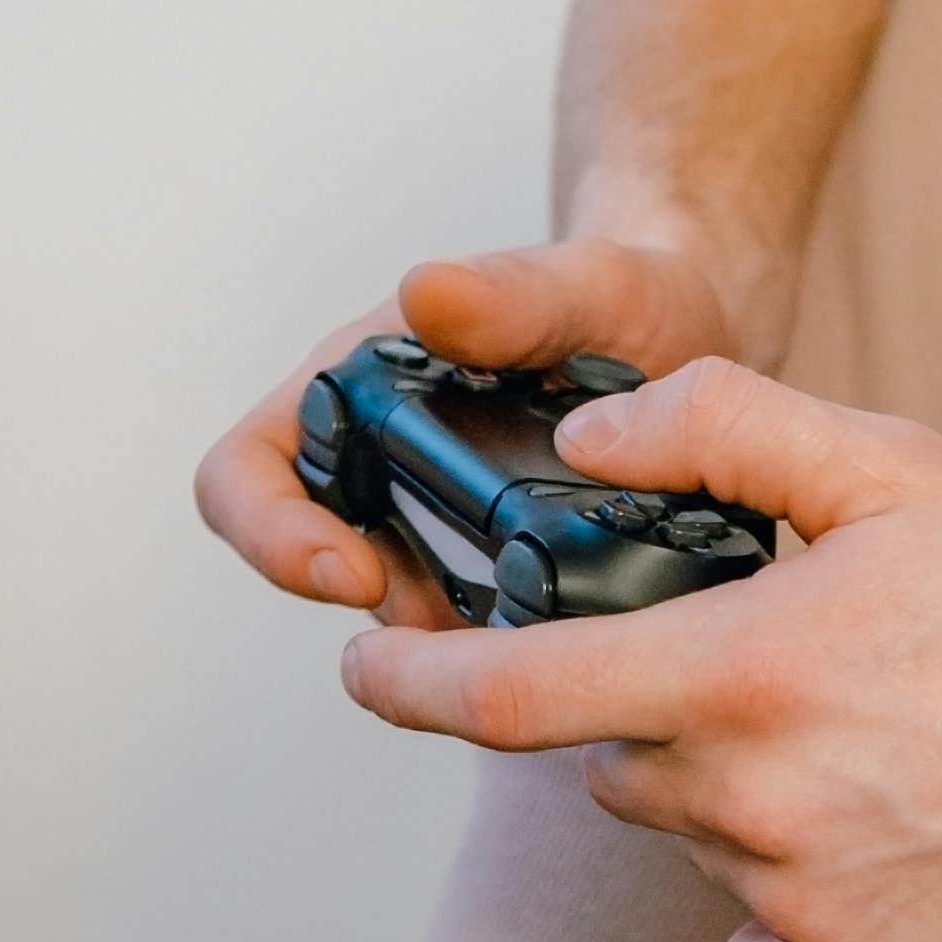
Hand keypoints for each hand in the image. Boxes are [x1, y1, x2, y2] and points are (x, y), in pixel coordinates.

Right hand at [193, 237, 738, 614]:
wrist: (694, 346)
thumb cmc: (625, 302)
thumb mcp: (588, 288)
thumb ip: (513, 294)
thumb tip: (425, 294)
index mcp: (357, 388)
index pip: (246, 474)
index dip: (271, 534)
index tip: (350, 570)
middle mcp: (377, 467)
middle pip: (313, 565)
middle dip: (376, 606)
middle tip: (458, 623)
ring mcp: (431, 533)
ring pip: (400, 622)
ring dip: (450, 644)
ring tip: (539, 629)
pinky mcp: (494, 583)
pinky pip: (475, 645)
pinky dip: (511, 654)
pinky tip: (578, 644)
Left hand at [332, 359, 941, 941]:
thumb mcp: (895, 471)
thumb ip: (721, 428)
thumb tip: (581, 442)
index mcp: (739, 677)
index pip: (509, 696)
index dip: (413, 686)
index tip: (368, 672)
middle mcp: (748, 811)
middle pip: (622, 770)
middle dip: (672, 723)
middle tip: (800, 683)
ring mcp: (795, 916)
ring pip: (702, 856)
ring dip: (749, 810)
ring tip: (883, 763)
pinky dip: (797, 908)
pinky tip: (897, 850)